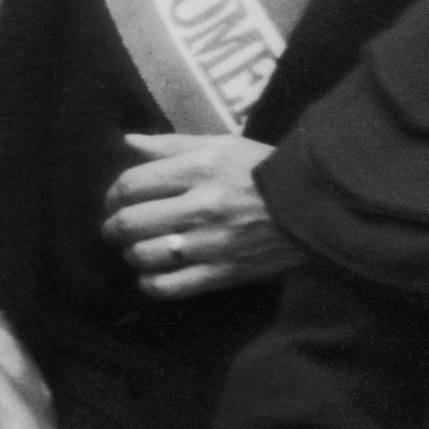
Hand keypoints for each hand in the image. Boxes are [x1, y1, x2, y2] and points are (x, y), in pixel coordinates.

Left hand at [105, 131, 303, 302]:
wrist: (315, 206)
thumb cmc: (263, 170)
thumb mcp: (221, 145)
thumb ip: (171, 145)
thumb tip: (127, 141)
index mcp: (200, 169)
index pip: (132, 184)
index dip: (113, 195)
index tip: (114, 201)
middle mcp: (202, 206)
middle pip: (131, 221)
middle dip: (112, 227)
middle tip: (115, 228)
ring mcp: (212, 244)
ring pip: (144, 255)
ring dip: (130, 253)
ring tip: (135, 249)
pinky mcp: (224, 274)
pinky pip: (168, 287)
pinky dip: (149, 282)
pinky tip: (151, 274)